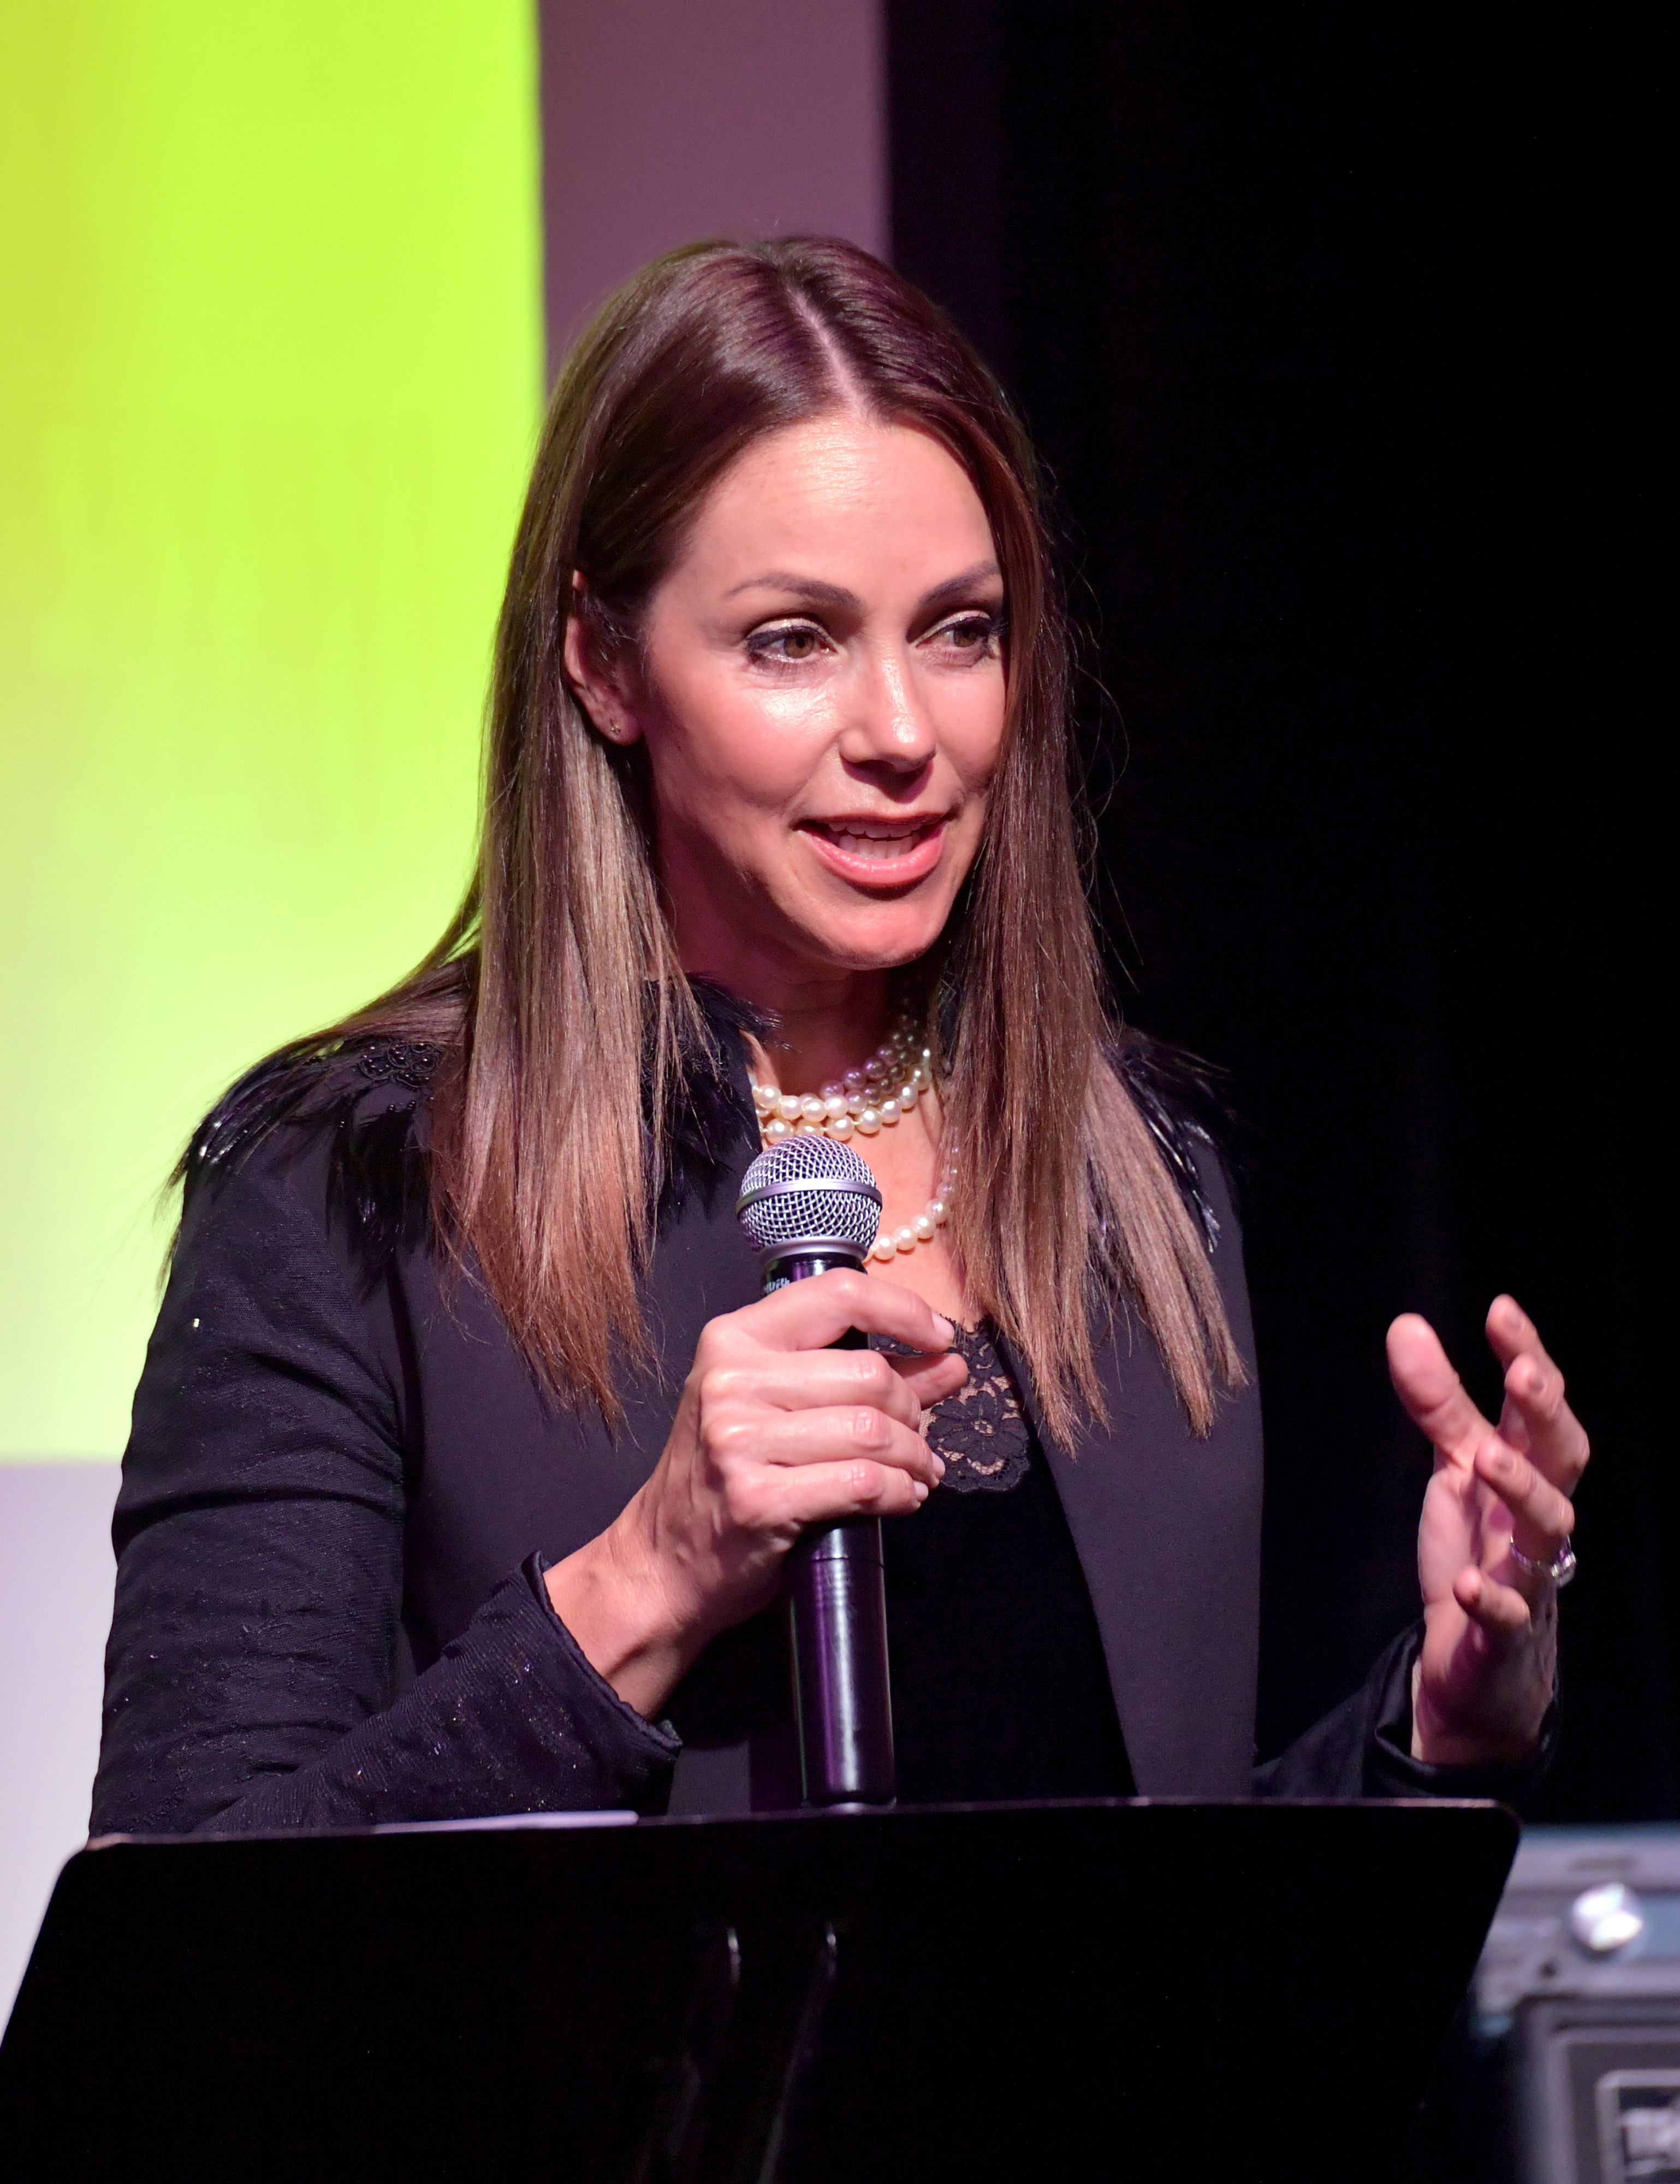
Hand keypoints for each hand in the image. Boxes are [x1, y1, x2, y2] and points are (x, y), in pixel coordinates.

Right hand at [545, 1270, 967, 1716]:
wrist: (664, 1557)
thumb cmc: (726, 1474)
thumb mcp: (777, 1406)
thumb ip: (861, 1376)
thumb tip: (948, 1361)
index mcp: (735, 1339)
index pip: (839, 1294)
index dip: (904, 1311)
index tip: (940, 1339)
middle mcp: (731, 1381)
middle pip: (869, 1372)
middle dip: (912, 1409)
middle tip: (918, 1437)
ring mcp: (738, 1440)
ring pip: (872, 1430)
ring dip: (913, 1456)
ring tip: (918, 1471)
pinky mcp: (758, 1499)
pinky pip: (862, 1483)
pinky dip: (898, 1492)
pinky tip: (901, 1497)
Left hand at [1388, 1296, 1588, 1766]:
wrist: (1477, 1657)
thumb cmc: (1477, 1547)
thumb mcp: (1453, 1467)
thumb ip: (1438, 1403)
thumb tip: (1406, 1324)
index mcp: (1527, 1467)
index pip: (1538, 1407)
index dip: (1529, 1357)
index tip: (1501, 1309)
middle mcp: (1535, 1514)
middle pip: (1562, 1458)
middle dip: (1545, 1416)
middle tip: (1519, 1376)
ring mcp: (1528, 1572)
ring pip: (1549, 1529)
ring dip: (1523, 1491)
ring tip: (1487, 1458)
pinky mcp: (1505, 1631)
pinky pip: (1509, 1615)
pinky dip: (1493, 1598)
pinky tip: (1467, 1582)